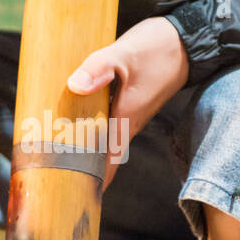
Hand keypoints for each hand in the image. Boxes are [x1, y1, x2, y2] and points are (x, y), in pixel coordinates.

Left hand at [66, 16, 188, 192]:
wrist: (185, 40)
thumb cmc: (157, 49)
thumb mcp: (125, 54)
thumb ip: (98, 68)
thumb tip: (74, 85)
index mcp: (126, 119)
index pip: (108, 162)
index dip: (93, 183)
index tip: (75, 200)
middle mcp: (127, 122)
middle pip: (102, 156)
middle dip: (80, 170)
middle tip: (54, 182)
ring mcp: (128, 114)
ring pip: (102, 140)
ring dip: (82, 149)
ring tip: (54, 158)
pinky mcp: (126, 102)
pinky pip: (103, 123)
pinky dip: (87, 128)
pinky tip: (69, 123)